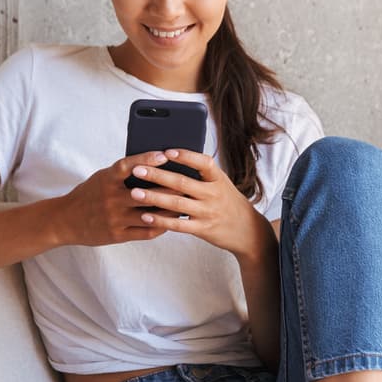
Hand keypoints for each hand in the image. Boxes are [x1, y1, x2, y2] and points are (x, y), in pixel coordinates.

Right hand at [52, 150, 177, 246]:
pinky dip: (160, 227)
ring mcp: (114, 218)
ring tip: (185, 205)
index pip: (128, 165)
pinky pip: (144, 232)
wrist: (65, 220)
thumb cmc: (88, 195)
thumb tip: (152, 164)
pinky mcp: (116, 235)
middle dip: (168, 188)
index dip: (146, 159)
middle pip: (145, 193)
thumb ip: (122, 174)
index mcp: (106, 180)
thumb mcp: (101, 178)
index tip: (164, 155)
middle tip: (188, 183)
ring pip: (149, 215)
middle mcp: (110, 198)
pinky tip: (170, 222)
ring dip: (169, 210)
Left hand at [126, 148, 271, 259]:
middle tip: (137, 169)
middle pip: (182, 183)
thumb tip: (170, 159)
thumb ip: (201, 175)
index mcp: (218, 178)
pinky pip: (178, 224)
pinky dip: (161, 220)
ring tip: (135, 192)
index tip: (166, 151)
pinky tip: (146, 215)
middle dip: (157, 175)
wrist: (247, 230)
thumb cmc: (227, 201)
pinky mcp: (202, 229)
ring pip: (177, 203)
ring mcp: (208, 212)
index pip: (203, 163)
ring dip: (154, 197)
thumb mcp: (220, 184)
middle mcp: (213, 194)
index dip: (185, 156)